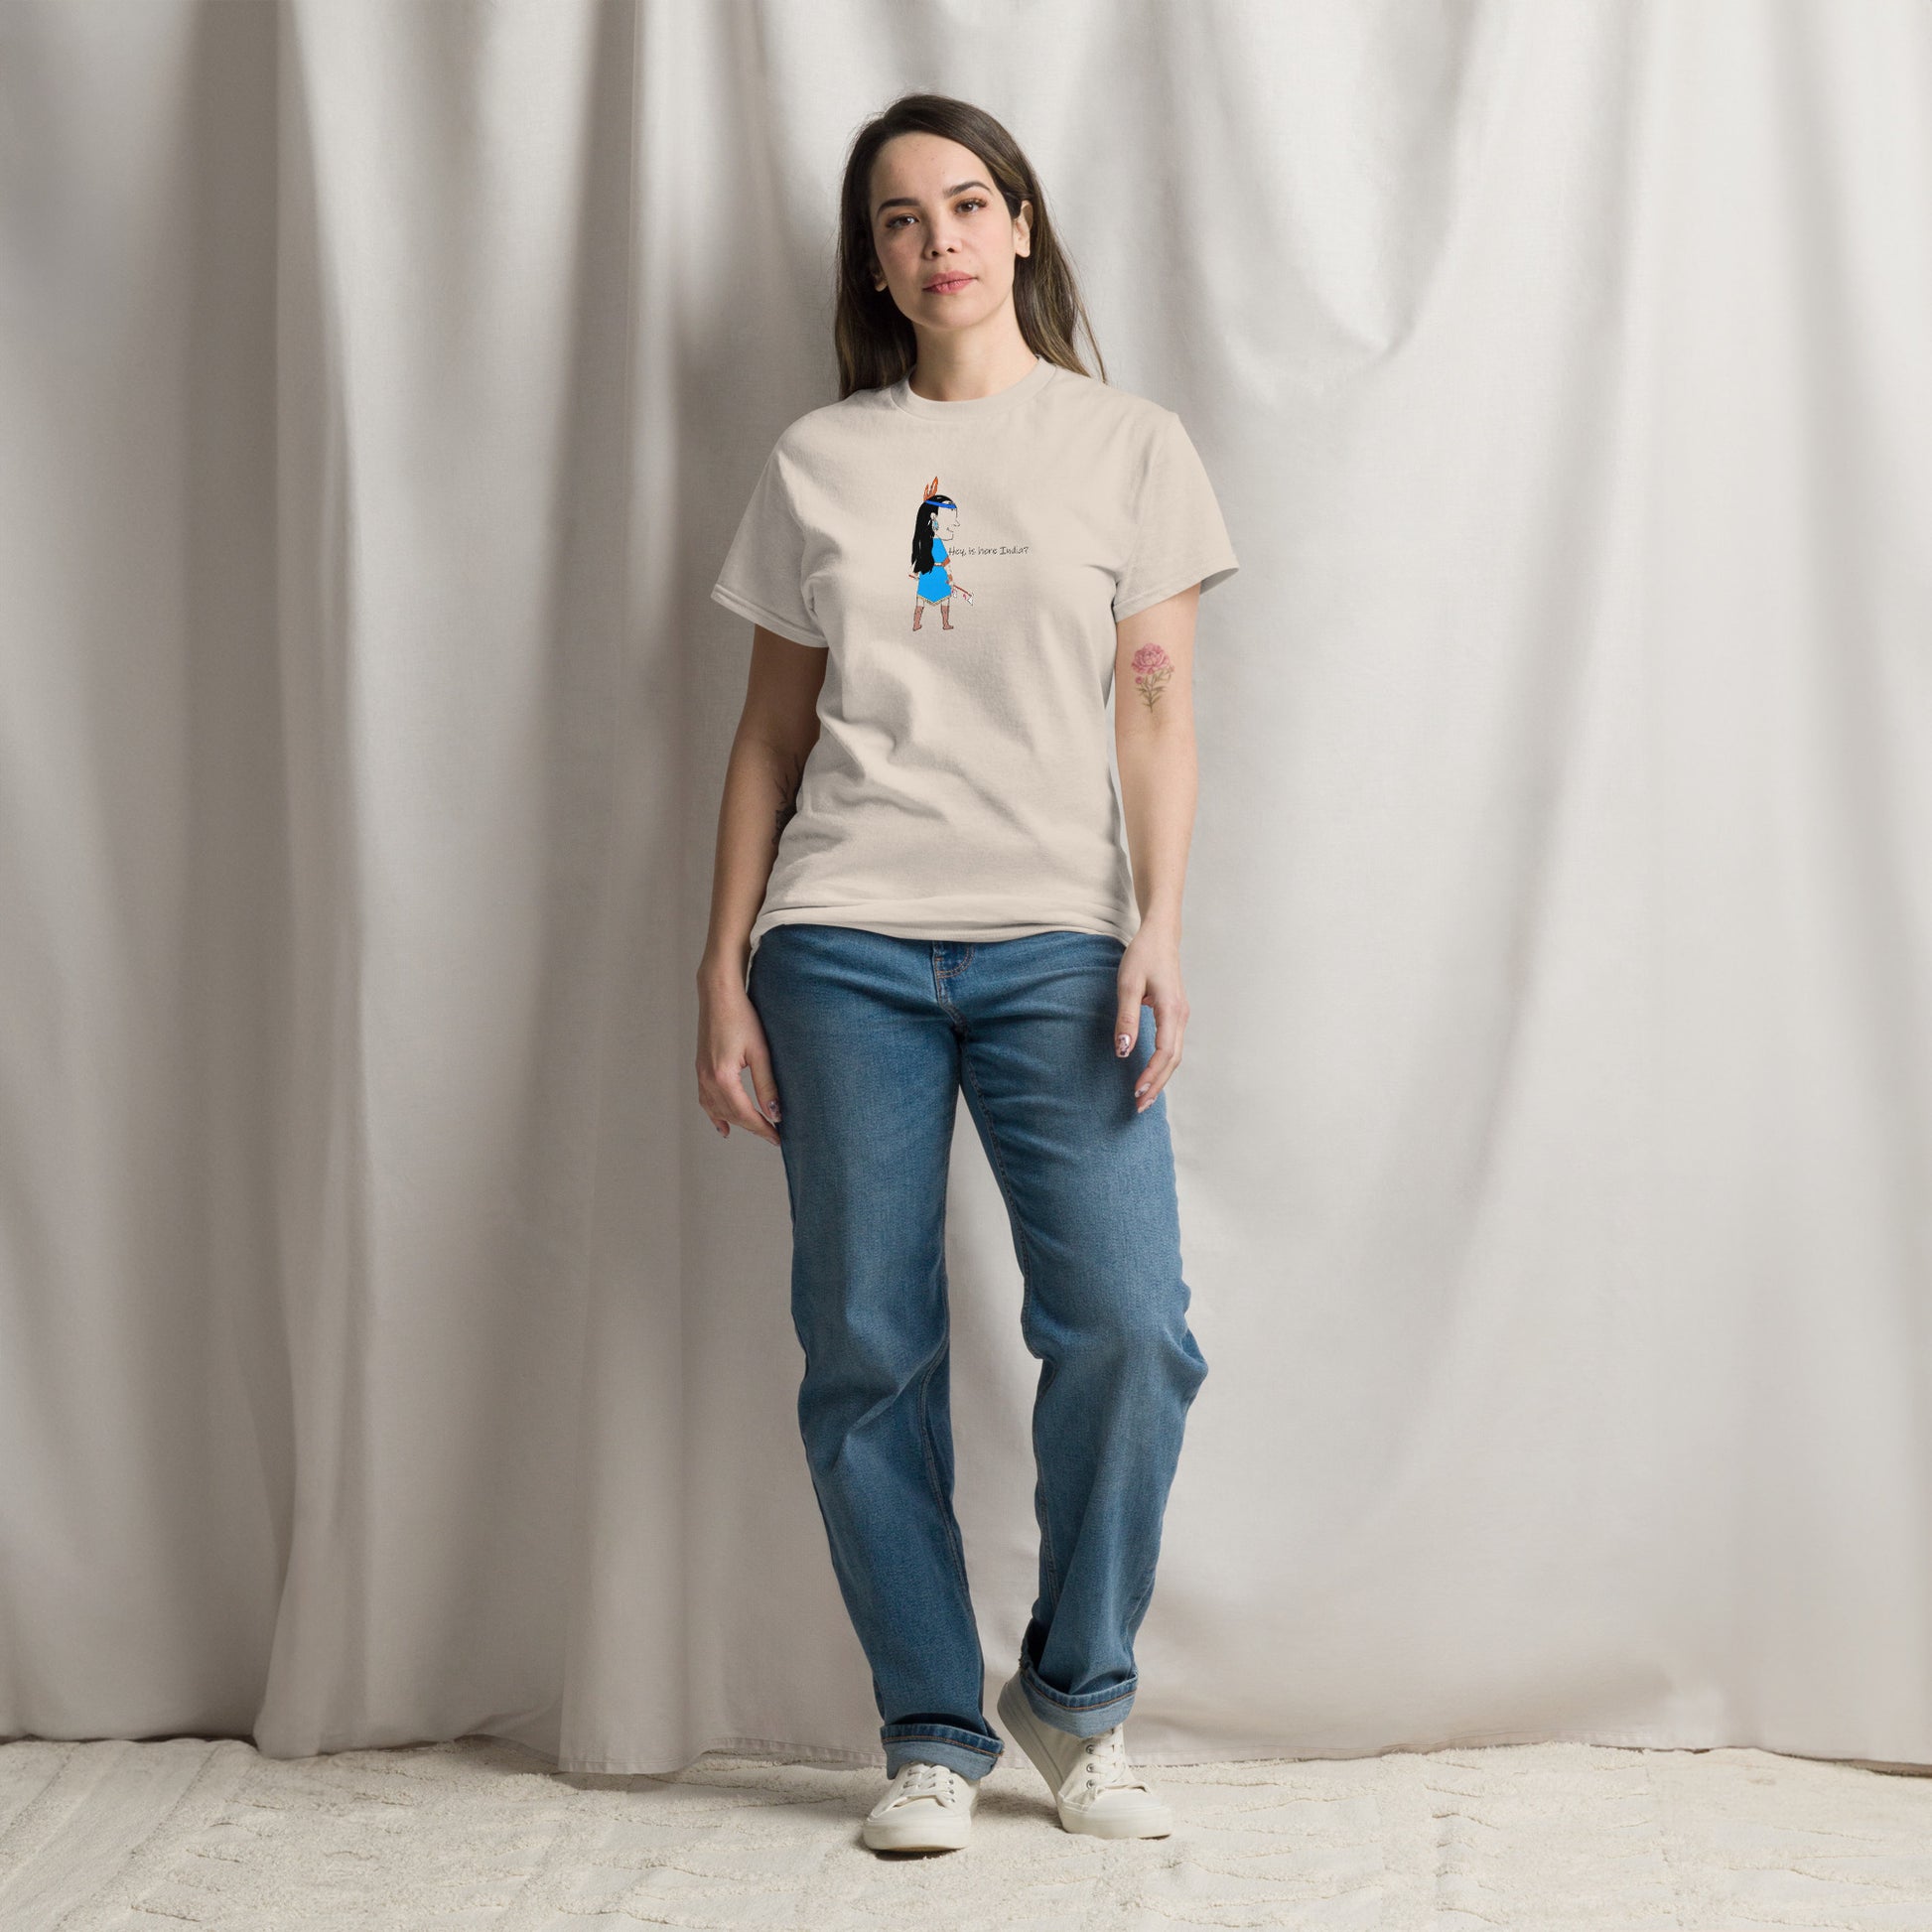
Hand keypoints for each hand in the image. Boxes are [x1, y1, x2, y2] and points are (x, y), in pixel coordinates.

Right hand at [696, 975, 781, 1144]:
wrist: (718, 994)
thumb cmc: (742, 1017)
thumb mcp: (760, 1052)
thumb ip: (766, 1085)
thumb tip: (775, 1113)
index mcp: (723, 1077)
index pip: (746, 1114)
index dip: (763, 1128)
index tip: (778, 1138)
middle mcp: (708, 1079)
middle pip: (731, 1115)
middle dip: (752, 1127)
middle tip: (773, 1135)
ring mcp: (701, 1074)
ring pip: (717, 1110)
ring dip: (735, 1122)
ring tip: (754, 1131)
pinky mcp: (701, 1068)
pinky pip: (705, 1100)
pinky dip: (714, 1115)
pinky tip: (722, 1125)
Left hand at [1114, 921, 1186, 1112]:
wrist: (1160, 936)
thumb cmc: (1143, 957)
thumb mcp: (1127, 985)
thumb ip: (1127, 1018)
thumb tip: (1124, 1051)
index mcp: (1172, 1011)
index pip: (1165, 1053)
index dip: (1151, 1075)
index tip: (1136, 1092)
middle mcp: (1181, 1017)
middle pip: (1173, 1060)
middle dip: (1157, 1084)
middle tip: (1139, 1106)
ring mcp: (1181, 1016)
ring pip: (1175, 1055)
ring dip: (1161, 1077)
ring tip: (1145, 1097)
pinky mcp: (1175, 1015)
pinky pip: (1172, 1046)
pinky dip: (1163, 1065)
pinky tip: (1151, 1074)